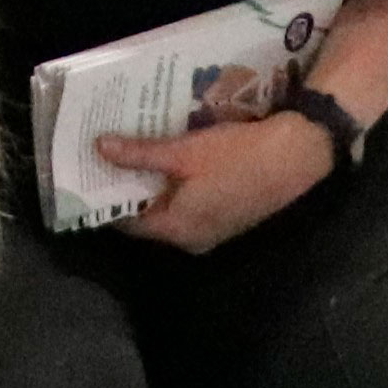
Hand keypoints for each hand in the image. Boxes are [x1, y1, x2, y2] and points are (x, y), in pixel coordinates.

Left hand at [98, 112, 334, 254]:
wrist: (297, 156)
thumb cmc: (237, 158)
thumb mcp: (184, 152)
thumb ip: (140, 154)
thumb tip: (99, 148)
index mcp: (178, 231)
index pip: (128, 222)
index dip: (108, 197)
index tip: (90, 172)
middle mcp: (193, 239)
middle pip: (151, 215)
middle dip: (132, 186)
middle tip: (109, 155)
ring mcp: (215, 229)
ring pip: (173, 207)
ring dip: (156, 183)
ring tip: (135, 150)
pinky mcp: (230, 214)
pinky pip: (193, 202)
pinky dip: (179, 184)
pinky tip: (173, 156)